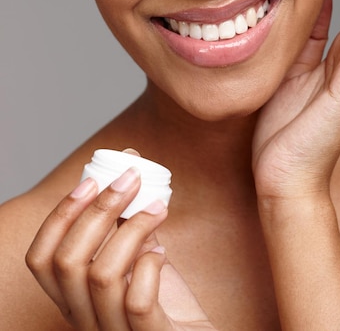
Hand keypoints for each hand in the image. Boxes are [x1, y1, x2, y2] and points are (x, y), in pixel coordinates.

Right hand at [26, 167, 215, 329]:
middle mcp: (85, 319)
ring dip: (132, 228)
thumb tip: (129, 159)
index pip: (40, 260)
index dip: (59, 216)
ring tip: (158, 207)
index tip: (89, 181)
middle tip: (131, 178)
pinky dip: (150, 266)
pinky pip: (137, 302)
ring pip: (102, 275)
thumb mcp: (137, 255)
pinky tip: (163, 251)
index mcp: (74, 297)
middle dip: (99, 209)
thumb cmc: (165, 299)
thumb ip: (126, 217)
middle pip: (68, 261)